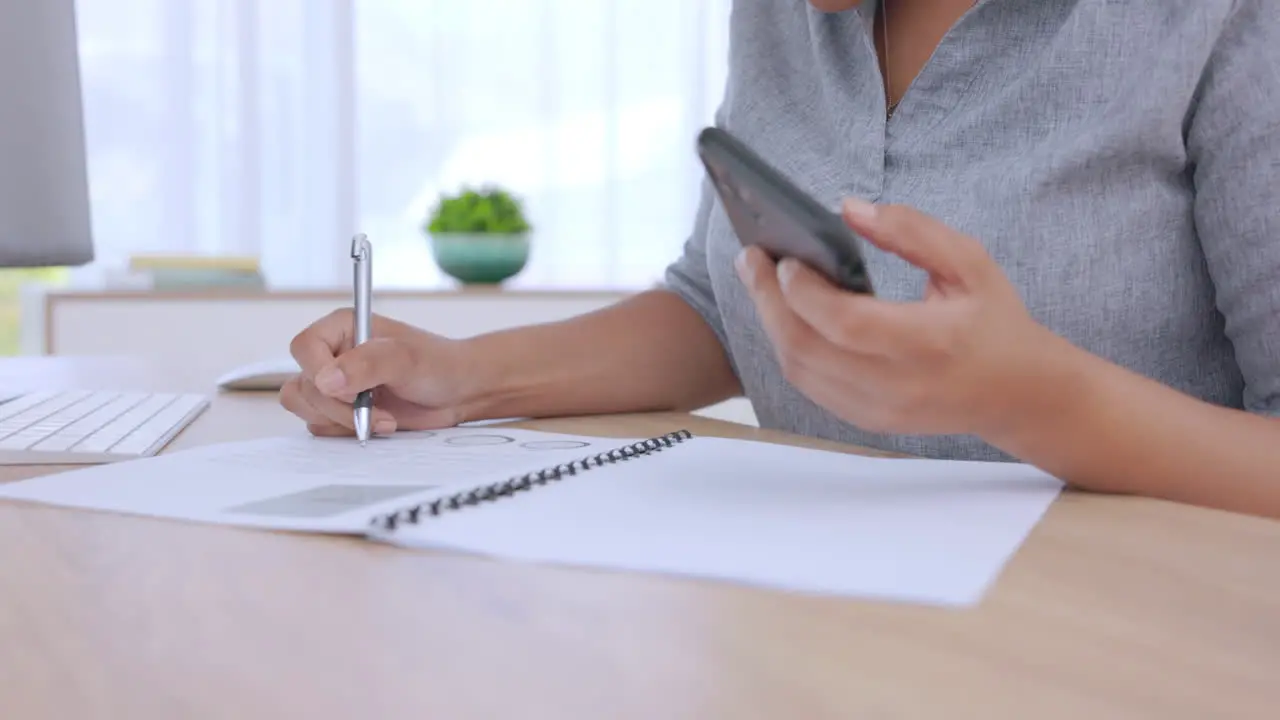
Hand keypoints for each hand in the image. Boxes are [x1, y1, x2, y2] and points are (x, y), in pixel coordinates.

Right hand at [280, 309, 474, 436]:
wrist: (459, 392)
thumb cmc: (438, 364)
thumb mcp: (406, 359)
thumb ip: (367, 364)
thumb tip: (326, 380)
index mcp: (343, 328)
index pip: (304, 348)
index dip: (318, 372)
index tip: (349, 391)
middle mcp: (333, 355)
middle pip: (303, 386)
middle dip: (338, 407)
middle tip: (376, 410)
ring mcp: (336, 385)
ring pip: (306, 408)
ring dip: (341, 421)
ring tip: (382, 418)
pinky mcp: (342, 410)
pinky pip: (322, 426)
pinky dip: (347, 431)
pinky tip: (379, 424)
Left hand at [736, 198, 1064, 439]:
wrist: (1019, 394)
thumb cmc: (994, 320)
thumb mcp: (970, 263)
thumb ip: (912, 231)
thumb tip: (848, 208)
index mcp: (927, 343)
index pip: (844, 323)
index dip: (803, 292)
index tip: (784, 257)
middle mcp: (898, 385)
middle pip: (806, 349)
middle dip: (768, 301)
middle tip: (751, 259)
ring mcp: (880, 410)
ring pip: (800, 371)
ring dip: (772, 325)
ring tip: (762, 282)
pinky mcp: (869, 421)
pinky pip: (811, 387)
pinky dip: (790, 349)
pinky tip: (786, 316)